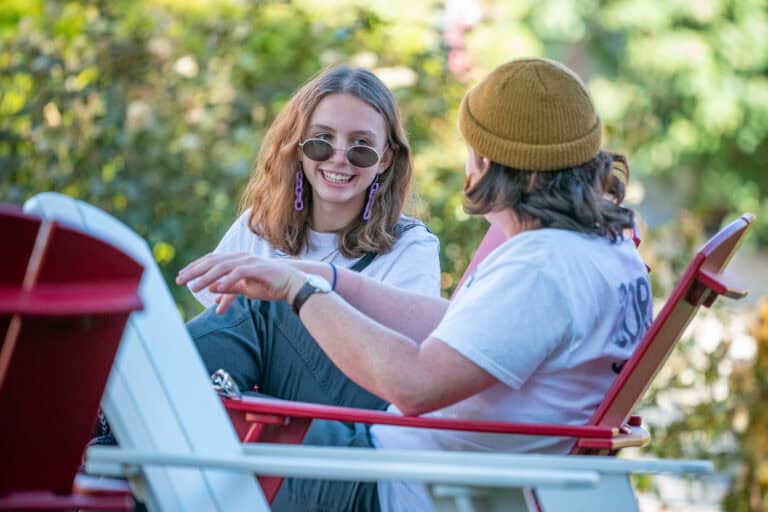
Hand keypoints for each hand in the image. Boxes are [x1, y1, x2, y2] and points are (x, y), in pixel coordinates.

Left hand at [176, 252, 305, 313]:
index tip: (182, 275)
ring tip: (194, 287)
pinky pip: (238, 274)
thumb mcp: (246, 288)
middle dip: (194, 271)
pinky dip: (227, 281)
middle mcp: (241, 257)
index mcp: (237, 260)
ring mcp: (249, 261)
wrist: (293, 283)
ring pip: (222, 267)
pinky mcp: (258, 269)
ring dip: (206, 277)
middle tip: (180, 280)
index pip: (211, 261)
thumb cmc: (270, 285)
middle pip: (212, 262)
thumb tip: (211, 289)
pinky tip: (216, 288)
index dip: (196, 267)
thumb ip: (229, 287)